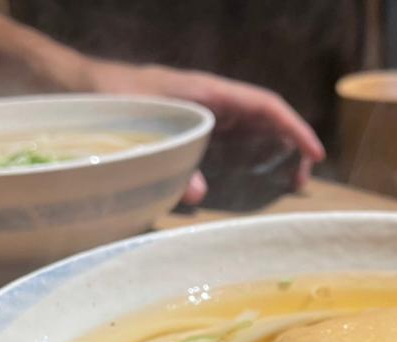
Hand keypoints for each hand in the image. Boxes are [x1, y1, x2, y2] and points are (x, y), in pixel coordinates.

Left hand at [83, 61, 325, 204]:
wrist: (83, 90)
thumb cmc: (114, 101)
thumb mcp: (144, 131)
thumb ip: (172, 160)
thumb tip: (196, 195)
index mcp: (209, 93)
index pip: (265, 106)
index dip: (294, 129)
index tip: (313, 154)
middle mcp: (214, 101)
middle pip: (267, 119)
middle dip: (291, 146)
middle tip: (300, 182)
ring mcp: (208, 113)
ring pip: (255, 129)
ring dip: (276, 153)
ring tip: (287, 182)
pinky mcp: (198, 127)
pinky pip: (236, 139)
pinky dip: (255, 156)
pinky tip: (256, 178)